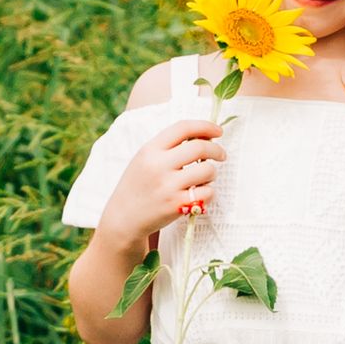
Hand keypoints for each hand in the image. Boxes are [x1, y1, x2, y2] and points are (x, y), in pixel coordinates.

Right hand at [102, 118, 226, 239]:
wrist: (123, 217)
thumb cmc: (139, 185)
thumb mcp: (145, 158)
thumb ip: (168, 146)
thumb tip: (204, 136)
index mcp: (150, 150)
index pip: (183, 128)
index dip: (205, 126)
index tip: (218, 131)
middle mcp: (158, 166)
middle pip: (199, 147)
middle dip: (216, 149)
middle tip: (221, 154)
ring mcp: (168, 186)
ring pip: (207, 170)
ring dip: (212, 172)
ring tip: (204, 177)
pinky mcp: (176, 205)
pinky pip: (207, 193)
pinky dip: (208, 192)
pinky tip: (199, 193)